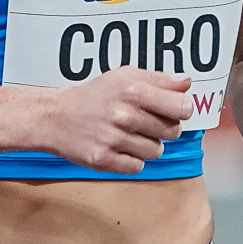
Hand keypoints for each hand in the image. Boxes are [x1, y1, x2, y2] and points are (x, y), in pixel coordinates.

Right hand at [43, 69, 191, 173]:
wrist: (56, 117)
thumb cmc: (93, 96)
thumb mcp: (124, 77)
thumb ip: (158, 79)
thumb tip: (186, 83)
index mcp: (134, 90)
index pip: (182, 107)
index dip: (182, 110)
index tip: (174, 110)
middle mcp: (125, 115)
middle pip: (172, 131)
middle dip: (164, 128)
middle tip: (146, 122)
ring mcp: (114, 139)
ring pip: (156, 151)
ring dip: (147, 145)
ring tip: (129, 135)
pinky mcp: (104, 159)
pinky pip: (137, 166)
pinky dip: (132, 160)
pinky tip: (119, 148)